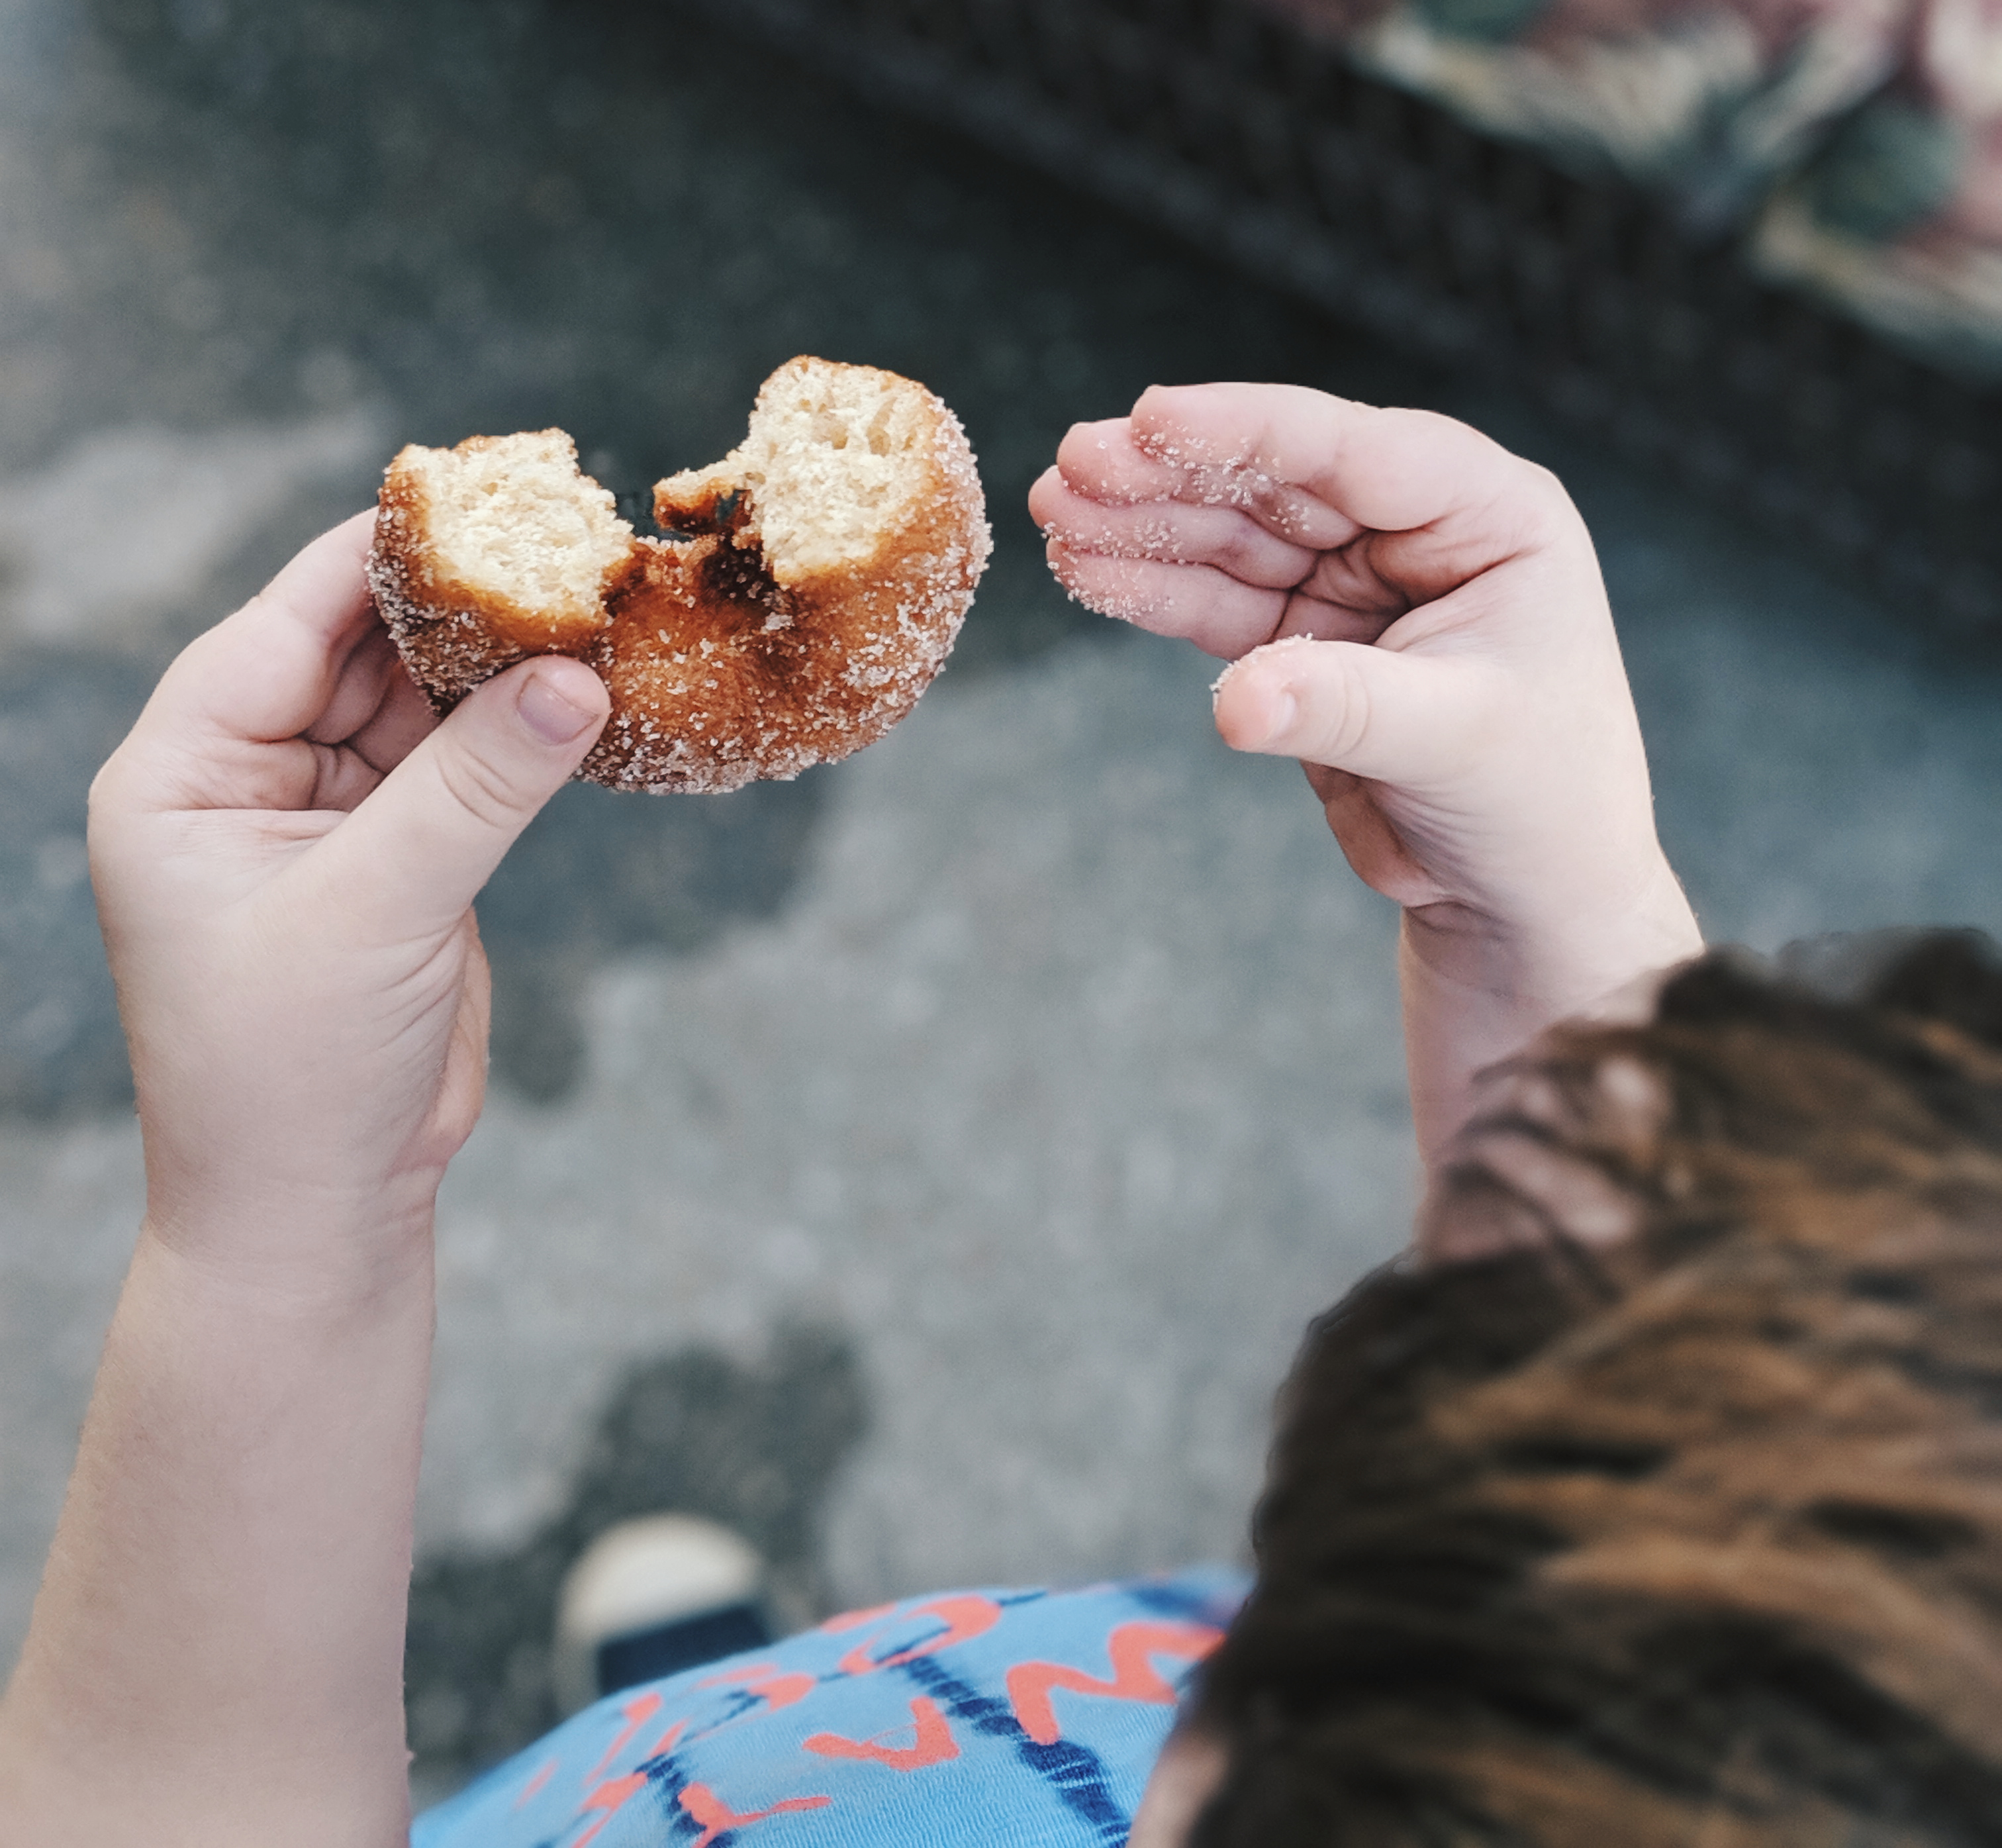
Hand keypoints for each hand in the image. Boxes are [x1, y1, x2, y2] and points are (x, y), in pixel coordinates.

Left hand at [88, 511, 609, 1281]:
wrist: (318, 1205)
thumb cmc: (292, 1070)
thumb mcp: (377, 910)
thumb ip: (478, 787)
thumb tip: (576, 678)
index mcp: (181, 776)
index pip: (283, 626)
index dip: (375, 559)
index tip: (474, 498)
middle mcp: (244, 782)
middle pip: (357, 656)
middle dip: (454, 613)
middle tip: (561, 556)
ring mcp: (325, 823)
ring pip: (420, 713)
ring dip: (495, 675)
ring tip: (588, 620)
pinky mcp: (397, 865)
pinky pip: (461, 774)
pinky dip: (516, 741)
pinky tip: (577, 702)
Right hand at [1030, 385, 1700, 1155]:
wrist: (1521, 896)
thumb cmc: (1534, 804)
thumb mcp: (1452, 741)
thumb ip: (1341, 707)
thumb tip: (1233, 700)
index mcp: (1487, 516)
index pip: (1355, 452)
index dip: (1247, 431)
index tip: (1148, 417)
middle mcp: (1417, 533)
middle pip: (1275, 484)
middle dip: (1168, 475)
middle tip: (1069, 465)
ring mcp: (1353, 586)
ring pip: (1230, 540)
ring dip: (1141, 527)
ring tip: (1052, 513)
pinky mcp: (1304, 645)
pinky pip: (1213, 607)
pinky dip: (1150, 591)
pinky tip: (1084, 570)